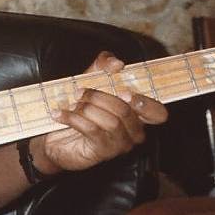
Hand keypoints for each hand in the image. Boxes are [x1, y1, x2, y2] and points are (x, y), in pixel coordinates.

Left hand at [30, 52, 167, 174]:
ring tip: (72, 103)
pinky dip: (73, 118)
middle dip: (100, 97)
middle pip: (126, 111)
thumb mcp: (90, 80)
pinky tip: (60, 113)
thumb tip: (117, 63)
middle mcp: (133, 131)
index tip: (124, 91)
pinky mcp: (102, 152)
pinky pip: (92, 130)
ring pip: (111, 122)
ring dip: (87, 108)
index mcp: (137, 114)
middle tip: (79, 91)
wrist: (55, 135)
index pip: (158, 113)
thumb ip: (104, 66)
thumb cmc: (79, 106)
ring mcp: (120, 144)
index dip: (146, 103)